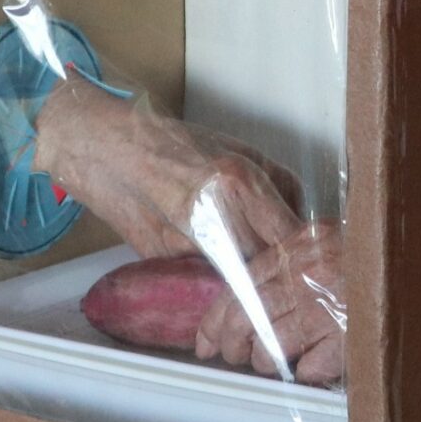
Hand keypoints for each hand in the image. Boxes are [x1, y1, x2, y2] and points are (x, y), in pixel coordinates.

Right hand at [32, 81, 299, 261]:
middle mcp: (214, 217)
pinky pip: (206, 277)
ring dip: (250, 278)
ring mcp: (186, 242)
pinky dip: (219, 275)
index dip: (303, 252)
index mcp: (238, 183)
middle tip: (290, 270)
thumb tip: (299, 216)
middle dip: (280, 269)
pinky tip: (222, 263)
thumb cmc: (174, 143)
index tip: (313, 257)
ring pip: (237, 278)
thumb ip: (276, 184)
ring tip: (258, 269)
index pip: (287, 236)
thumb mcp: (239, 149)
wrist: (107, 150)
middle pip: (265, 264)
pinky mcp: (164, 259)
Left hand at [194, 219, 345, 385]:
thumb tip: (255, 292)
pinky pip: (308, 367)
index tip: (206, 340)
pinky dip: (303, 372)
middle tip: (230, 356)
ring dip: (265, 361)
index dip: (216, 319)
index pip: (240, 285)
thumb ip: (295, 259)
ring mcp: (328, 306)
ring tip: (271, 363)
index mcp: (300, 247)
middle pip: (247, 318)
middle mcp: (309, 275)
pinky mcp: (348, 337)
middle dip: (232, 344)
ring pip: (271, 346)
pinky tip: (309, 366)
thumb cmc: (375, 253)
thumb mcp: (329, 240)